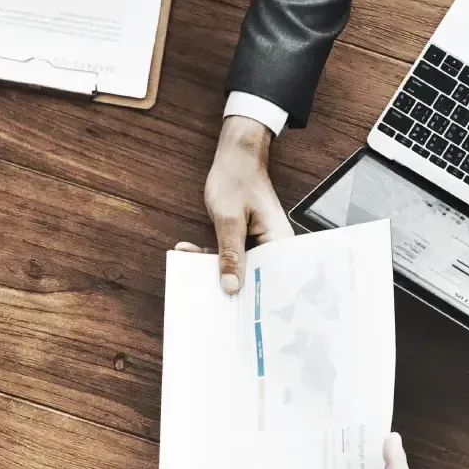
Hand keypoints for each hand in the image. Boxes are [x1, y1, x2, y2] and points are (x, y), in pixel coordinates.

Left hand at [203, 115, 293, 294]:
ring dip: (212, 269)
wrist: (235, 157)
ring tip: (190, 270)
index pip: (272, 280)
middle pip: (255, 278)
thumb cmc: (238, 179)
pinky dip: (208, 256)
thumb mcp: (229, 219)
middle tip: (206, 296)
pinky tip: (188, 252)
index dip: (254, 298)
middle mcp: (273, 249)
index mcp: (280, 244)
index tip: (234, 311)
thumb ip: (230, 254)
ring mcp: (259, 247)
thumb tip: (231, 286)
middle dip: (230, 286)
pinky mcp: (246, 243)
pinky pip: (228, 257)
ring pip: (238, 269)